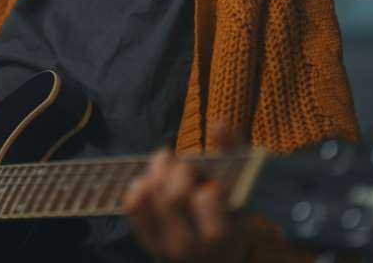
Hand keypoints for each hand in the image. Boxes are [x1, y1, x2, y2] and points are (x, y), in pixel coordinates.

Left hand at [123, 125, 246, 262]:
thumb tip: (219, 123)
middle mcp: (191, 247)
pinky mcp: (148, 243)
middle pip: (174, 196)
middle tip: (185, 165)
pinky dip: (138, 186)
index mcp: (221, 235)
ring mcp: (166, 246)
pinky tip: (148, 180)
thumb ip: (233, 151)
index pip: (207, 198)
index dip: (208, 182)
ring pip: (151, 196)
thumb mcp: (239, 185)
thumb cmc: (230, 211)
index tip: (213, 183)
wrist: (216, 254)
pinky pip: (133, 207)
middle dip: (179, 170)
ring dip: (157, 171)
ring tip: (166, 166)